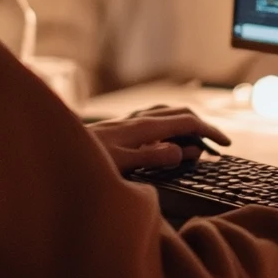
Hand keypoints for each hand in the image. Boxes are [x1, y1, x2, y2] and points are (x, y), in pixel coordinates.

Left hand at [89, 105, 230, 172]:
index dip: (209, 132)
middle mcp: (137, 120)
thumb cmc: (83, 161)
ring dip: (186, 123)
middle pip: (178, 114)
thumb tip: (183, 150)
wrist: (51, 151)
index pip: (185, 122)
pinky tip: (164, 139)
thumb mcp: (121, 163)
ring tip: (198, 138)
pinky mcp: (119, 130)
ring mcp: (128, 123)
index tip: (225, 145)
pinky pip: (153, 122)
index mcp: (142, 126)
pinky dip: (169, 127)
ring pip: (165, 115)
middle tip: (219, 144)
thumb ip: (152, 156)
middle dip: (202, 126)